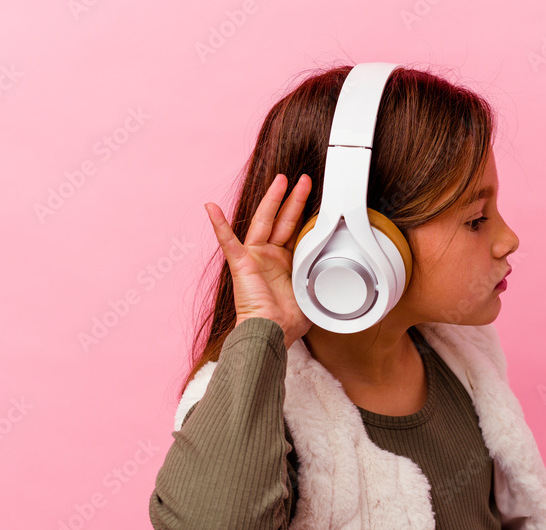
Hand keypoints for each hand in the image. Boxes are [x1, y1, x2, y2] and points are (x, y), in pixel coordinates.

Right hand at [205, 173, 313, 348]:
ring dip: (271, 199)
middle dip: (294, 199)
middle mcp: (269, 257)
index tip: (316, 198)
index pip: (296, 232)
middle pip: (283, 220)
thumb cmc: (286, 322)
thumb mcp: (311, 293)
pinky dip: (219, 224)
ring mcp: (254, 258)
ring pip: (264, 222)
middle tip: (304, 180)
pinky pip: (228, 242)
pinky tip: (211, 207)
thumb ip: (319, 277)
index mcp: (285, 263)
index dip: (305, 215)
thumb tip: (334, 271)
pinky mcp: (241, 264)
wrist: (271, 334)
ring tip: (280, 180)